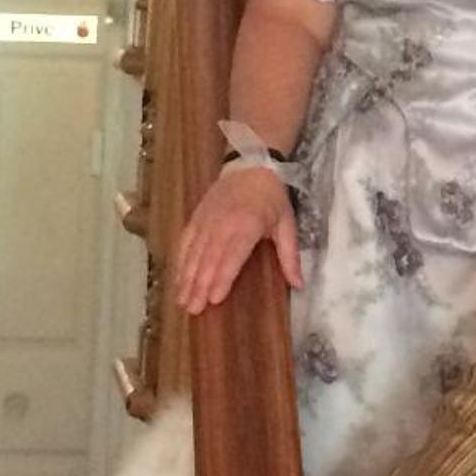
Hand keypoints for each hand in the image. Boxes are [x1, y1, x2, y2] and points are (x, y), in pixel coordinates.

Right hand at [171, 163, 301, 312]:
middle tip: (192, 310)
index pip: (232, 257)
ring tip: (181, 301)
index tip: (214, 299)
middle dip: (199, 286)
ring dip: (186, 278)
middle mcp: (222, 224)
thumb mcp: (287, 224)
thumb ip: (290, 256)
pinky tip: (176, 279)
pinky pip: (185, 242)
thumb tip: (299, 285)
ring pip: (193, 253)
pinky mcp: (196, 218)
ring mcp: (206, 221)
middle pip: (208, 259)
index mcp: (247, 226)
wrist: (252, 166)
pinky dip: (179, 261)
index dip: (222, 278)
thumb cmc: (272, 199)